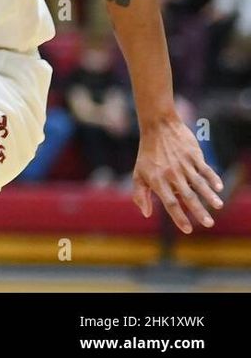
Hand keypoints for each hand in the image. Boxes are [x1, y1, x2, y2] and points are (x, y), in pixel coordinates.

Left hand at [132, 116, 223, 233]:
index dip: (179, 217)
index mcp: (158, 180)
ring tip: (218, 206)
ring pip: (199, 183)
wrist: (158, 127)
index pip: (170, 203)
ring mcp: (183, 164)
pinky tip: (219, 187)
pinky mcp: (193, 155)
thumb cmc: (147, 154)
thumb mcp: (138, 174)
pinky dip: (212, 178)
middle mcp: (172, 174)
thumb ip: (140, 194)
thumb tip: (147, 214)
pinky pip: (204, 169)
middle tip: (209, 224)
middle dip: (198, 211)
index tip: (188, 230)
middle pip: (187, 196)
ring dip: (209, 196)